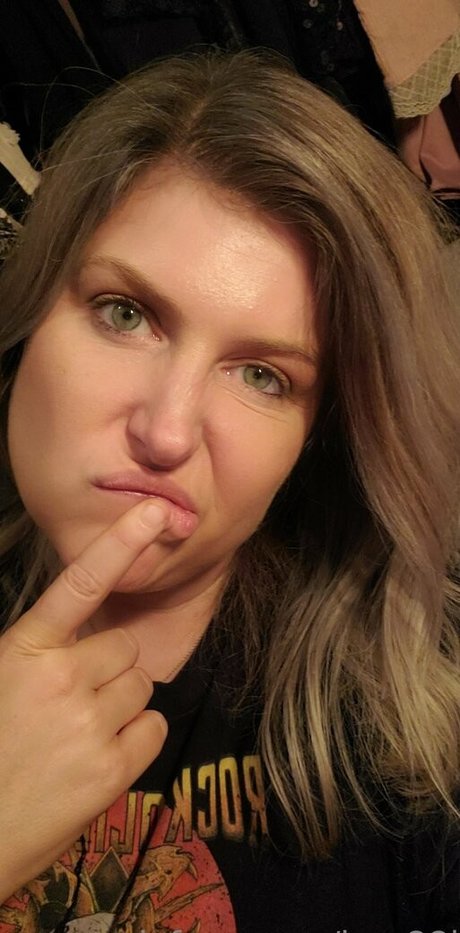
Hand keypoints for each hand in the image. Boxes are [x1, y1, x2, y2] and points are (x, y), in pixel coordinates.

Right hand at [0, 499, 169, 899]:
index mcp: (23, 651)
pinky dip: (136, 740)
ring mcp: (89, 723)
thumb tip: (78, 639)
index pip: (79, 585)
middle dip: (109, 669)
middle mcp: (61, 678)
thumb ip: (37, 654)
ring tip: (81, 735)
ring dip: (121, 704)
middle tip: (75, 703)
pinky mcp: (113, 769)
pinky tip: (100, 758)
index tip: (153, 510)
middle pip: (125, 647)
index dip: (119, 542)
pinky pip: (154, 727)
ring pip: (142, 686)